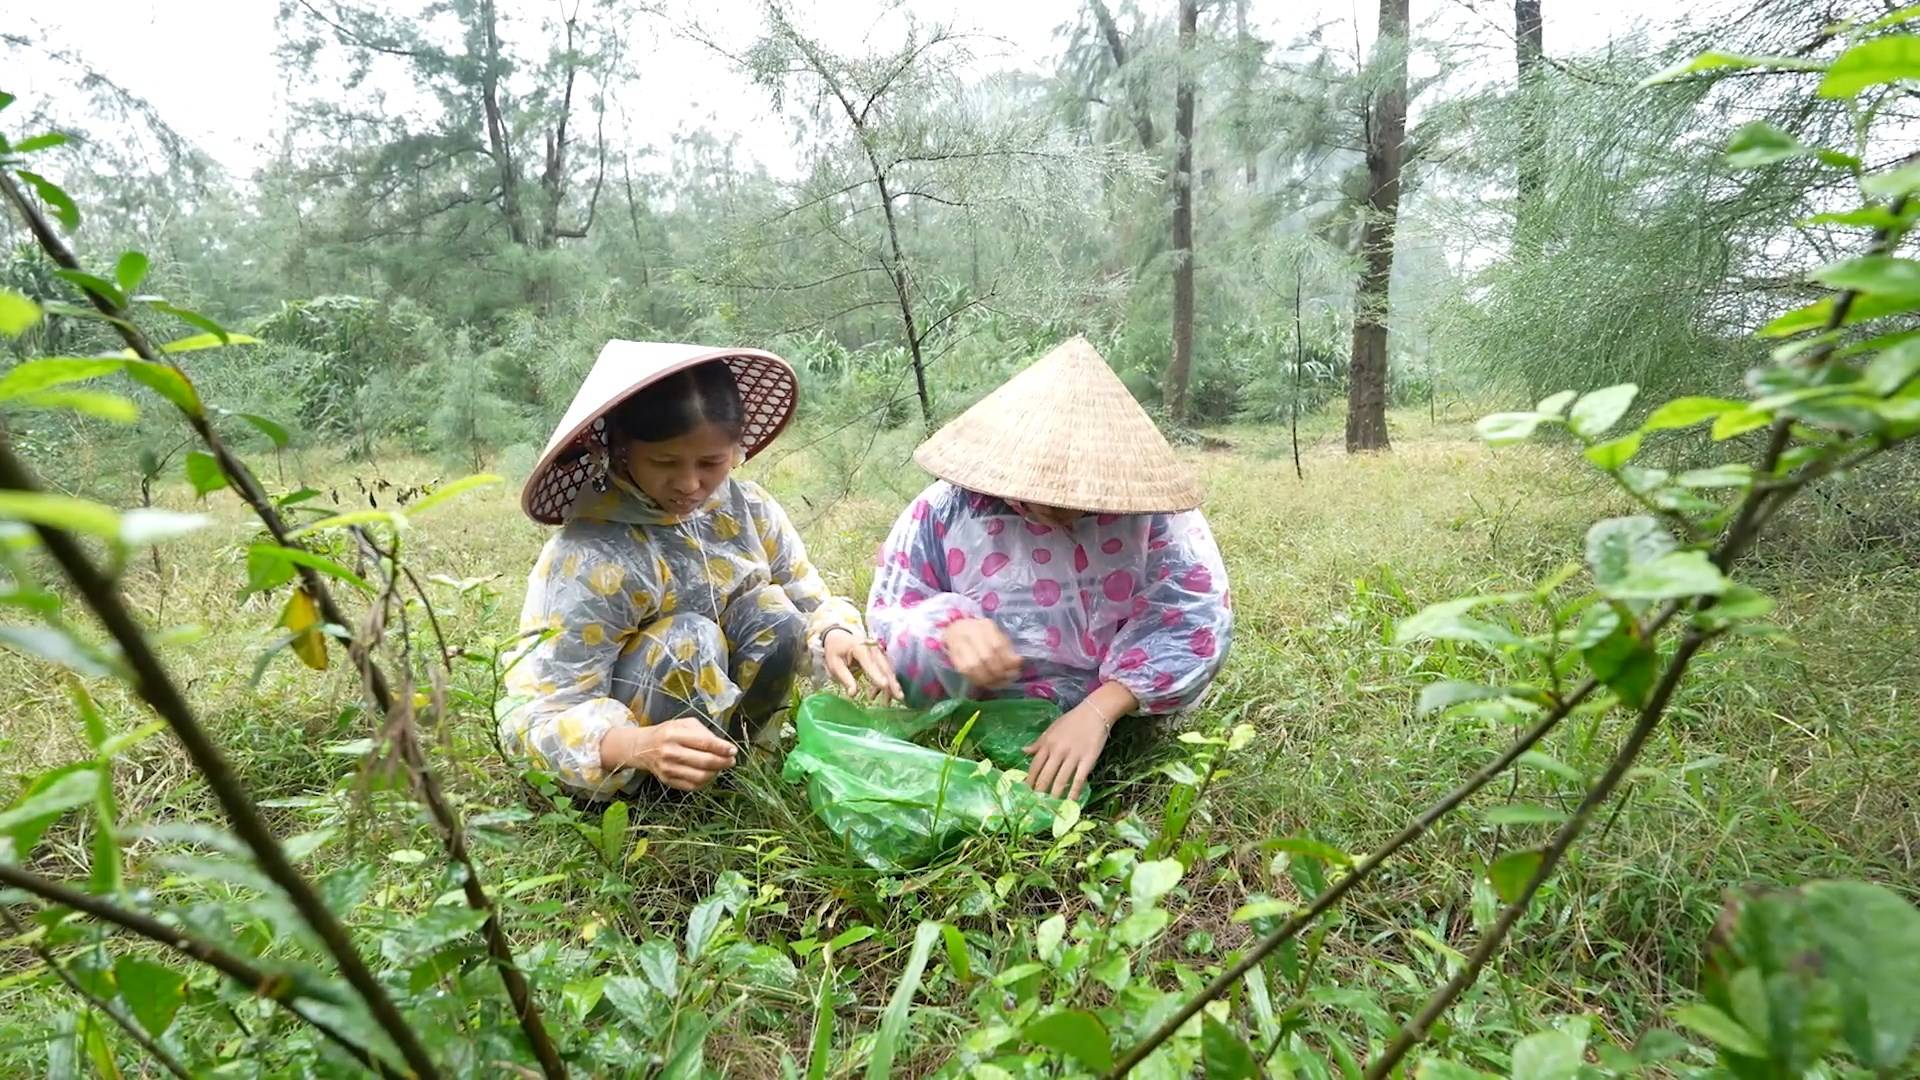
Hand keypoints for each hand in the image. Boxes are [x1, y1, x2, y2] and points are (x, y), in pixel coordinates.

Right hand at [602, 718, 735, 790]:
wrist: (642, 747)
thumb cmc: (666, 733)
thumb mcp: (683, 724)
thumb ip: (703, 732)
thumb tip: (722, 746)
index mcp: (674, 734)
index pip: (705, 743)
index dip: (722, 748)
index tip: (733, 750)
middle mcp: (670, 752)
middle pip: (705, 761)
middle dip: (723, 762)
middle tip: (731, 761)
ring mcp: (668, 769)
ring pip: (700, 777)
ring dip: (716, 773)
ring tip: (720, 767)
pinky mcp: (667, 781)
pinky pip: (692, 786)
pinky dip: (705, 782)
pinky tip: (709, 774)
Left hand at [824, 628, 903, 702]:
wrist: (838, 637)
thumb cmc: (835, 651)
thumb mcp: (834, 664)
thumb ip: (845, 678)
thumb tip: (853, 694)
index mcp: (859, 648)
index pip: (870, 663)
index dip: (877, 675)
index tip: (885, 685)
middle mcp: (872, 648)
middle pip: (884, 667)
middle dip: (892, 683)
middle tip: (899, 697)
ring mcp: (878, 652)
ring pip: (887, 670)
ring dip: (891, 685)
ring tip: (889, 701)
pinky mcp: (880, 657)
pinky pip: (885, 671)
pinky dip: (884, 683)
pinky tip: (875, 695)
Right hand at [941, 618, 1022, 688]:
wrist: (956, 629)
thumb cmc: (982, 634)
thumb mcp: (997, 635)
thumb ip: (1007, 648)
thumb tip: (1016, 664)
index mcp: (985, 626)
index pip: (997, 645)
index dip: (1008, 661)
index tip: (1016, 668)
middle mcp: (970, 633)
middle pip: (986, 657)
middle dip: (999, 672)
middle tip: (1007, 678)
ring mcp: (959, 644)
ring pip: (974, 667)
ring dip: (988, 679)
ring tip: (998, 682)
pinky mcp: (953, 657)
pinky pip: (965, 673)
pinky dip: (978, 680)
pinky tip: (986, 683)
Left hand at [1023, 683, 1135, 799]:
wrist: (1095, 712)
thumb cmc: (1072, 720)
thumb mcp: (1052, 729)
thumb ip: (1038, 742)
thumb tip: (1023, 751)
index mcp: (1047, 743)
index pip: (1035, 766)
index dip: (1029, 780)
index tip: (1024, 792)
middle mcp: (1058, 751)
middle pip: (1045, 776)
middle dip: (1040, 792)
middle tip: (1036, 805)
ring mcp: (1073, 756)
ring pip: (1060, 780)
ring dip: (1055, 795)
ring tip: (1051, 807)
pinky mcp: (1087, 760)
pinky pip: (1079, 779)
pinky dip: (1074, 792)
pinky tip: (1071, 802)